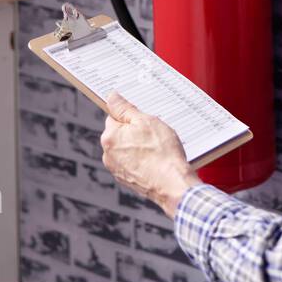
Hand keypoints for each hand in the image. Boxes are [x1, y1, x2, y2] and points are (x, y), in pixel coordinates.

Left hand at [100, 92, 199, 216]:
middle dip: (135, 132)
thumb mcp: (146, 121)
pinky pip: (133, 163)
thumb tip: (111, 97)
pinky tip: (156, 162)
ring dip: (139, 147)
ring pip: (128, 149)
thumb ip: (125, 108)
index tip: (145, 122)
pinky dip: (142, 161)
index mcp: (110, 137)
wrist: (173, 184)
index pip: (115, 117)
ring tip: (157, 150)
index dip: (132, 117)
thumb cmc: (163, 152)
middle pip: (121, 134)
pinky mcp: (127, 180)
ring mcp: (117, 170)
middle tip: (154, 135)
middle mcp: (108, 155)